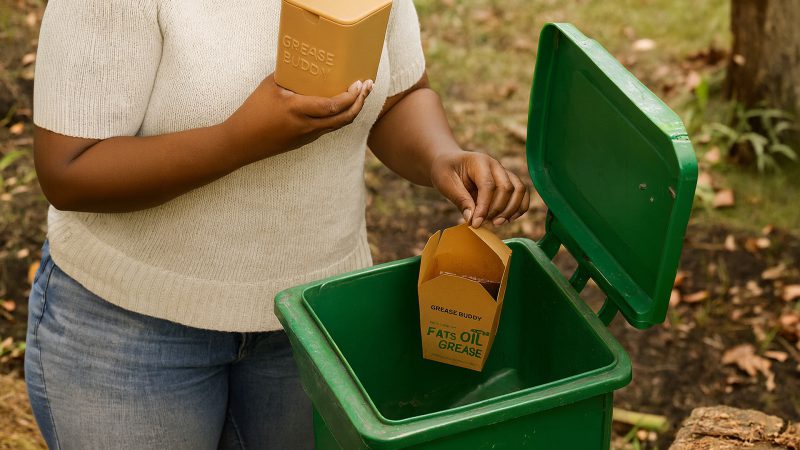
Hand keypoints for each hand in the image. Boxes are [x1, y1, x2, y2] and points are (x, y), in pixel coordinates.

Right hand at [223, 74, 372, 163]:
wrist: (241, 143)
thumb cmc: (253, 111)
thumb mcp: (269, 87)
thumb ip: (290, 76)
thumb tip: (305, 63)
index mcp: (297, 110)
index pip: (332, 106)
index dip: (350, 97)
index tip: (358, 83)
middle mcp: (306, 126)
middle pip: (344, 118)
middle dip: (360, 102)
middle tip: (368, 86)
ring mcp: (307, 136)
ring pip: (339, 125)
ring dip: (353, 110)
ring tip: (360, 95)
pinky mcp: (305, 141)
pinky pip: (329, 128)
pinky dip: (340, 116)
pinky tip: (343, 105)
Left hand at [430, 151, 529, 227]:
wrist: (449, 163)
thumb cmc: (445, 171)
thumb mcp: (445, 183)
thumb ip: (460, 199)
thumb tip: (472, 219)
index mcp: (479, 161)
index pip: (488, 185)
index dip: (484, 206)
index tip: (476, 223)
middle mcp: (496, 165)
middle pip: (507, 188)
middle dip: (497, 209)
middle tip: (483, 223)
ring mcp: (504, 172)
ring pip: (519, 190)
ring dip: (511, 209)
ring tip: (497, 223)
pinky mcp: (507, 182)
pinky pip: (521, 193)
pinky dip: (519, 207)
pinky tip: (508, 219)